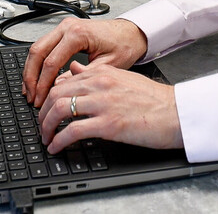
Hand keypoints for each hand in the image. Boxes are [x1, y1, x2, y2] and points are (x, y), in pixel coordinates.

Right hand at [22, 17, 147, 106]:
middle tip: (31, 97)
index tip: (40, 100)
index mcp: (78, 34)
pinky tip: (36, 77)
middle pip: (37, 51)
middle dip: (31, 77)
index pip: (51, 62)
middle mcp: (67, 27)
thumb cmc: (124, 45)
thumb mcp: (106, 66)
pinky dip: (37, 63)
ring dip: (31, 70)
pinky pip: (43, 46)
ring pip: (36, 47)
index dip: (43, 84)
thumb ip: (82, 76)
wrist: (131, 32)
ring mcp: (64, 27)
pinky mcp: (64, 31)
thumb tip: (59, 87)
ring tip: (30, 91)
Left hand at [37, 60, 183, 152]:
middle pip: (56, 94)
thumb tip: (74, 69)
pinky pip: (73, 131)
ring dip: (46, 126)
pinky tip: (56, 147)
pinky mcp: (108, 124)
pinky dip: (59, 140)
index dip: (49, 96)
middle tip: (41, 125)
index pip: (64, 80)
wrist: (176, 112)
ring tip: (46, 138)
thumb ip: (95, 74)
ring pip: (60, 110)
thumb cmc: (154, 99)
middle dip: (43, 112)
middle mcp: (100, 85)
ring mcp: (103, 104)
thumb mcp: (122, 78)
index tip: (46, 109)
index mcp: (103, 73)